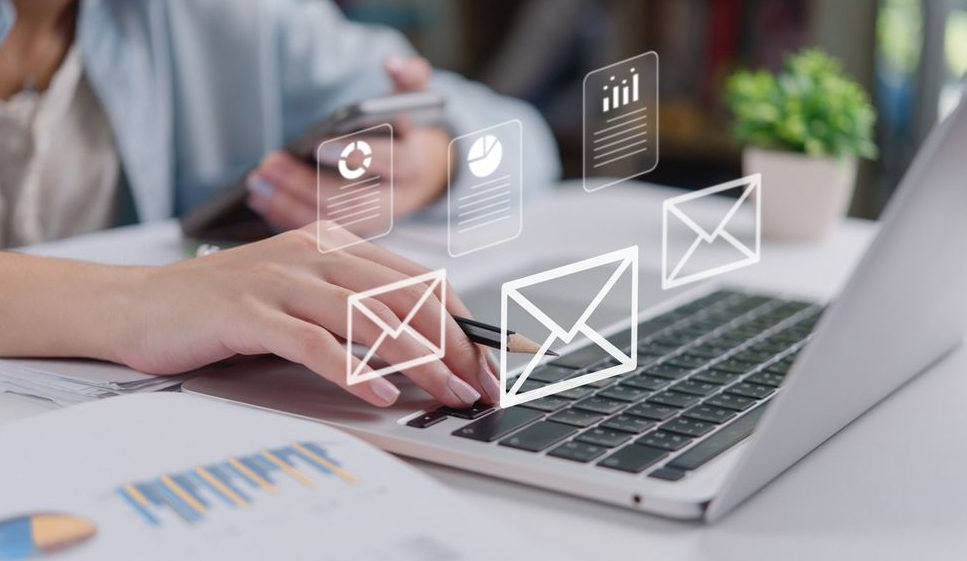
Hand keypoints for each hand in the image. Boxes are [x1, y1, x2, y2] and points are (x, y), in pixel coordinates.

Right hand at [108, 222, 499, 407]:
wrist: (141, 305)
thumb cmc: (227, 306)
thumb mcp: (300, 295)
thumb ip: (353, 307)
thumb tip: (421, 344)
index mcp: (334, 245)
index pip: (418, 280)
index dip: (460, 321)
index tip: (486, 360)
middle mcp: (314, 255)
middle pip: (404, 297)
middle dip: (453, 344)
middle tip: (479, 384)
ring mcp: (281, 280)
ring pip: (369, 317)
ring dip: (417, 359)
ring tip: (446, 392)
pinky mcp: (249, 313)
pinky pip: (314, 342)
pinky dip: (354, 371)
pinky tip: (380, 395)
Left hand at [246, 56, 449, 229]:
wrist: (422, 173)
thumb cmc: (406, 129)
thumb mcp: (415, 99)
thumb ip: (410, 77)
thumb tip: (391, 63)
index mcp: (414, 162)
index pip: (392, 162)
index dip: (358, 155)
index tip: (319, 145)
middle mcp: (398, 199)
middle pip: (354, 200)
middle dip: (307, 184)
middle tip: (268, 164)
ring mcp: (375, 221)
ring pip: (334, 222)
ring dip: (290, 205)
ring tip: (256, 183)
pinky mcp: (354, 233)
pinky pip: (321, 235)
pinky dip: (288, 219)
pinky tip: (260, 201)